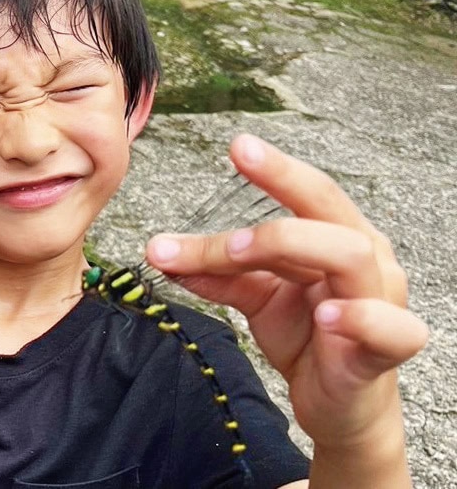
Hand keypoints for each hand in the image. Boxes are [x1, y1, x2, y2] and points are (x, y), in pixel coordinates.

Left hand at [145, 134, 427, 451]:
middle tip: (234, 175)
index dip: (275, 169)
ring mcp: (381, 299)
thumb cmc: (307, 337)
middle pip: (328, 207)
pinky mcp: (386, 349)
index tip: (237, 146)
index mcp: (333, 236)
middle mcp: (364, 257)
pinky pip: (391, 328)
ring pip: (352, 255)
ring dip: (292, 246)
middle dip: (282, 185)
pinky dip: (361, 318)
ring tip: (239, 251)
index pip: (307, 191)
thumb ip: (215, 272)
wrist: (339, 404)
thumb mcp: (254, 298)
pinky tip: (330, 317)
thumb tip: (158, 250)